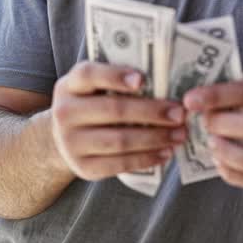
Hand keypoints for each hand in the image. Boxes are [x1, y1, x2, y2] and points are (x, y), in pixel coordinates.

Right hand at [50, 61, 186, 180]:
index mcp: (69, 85)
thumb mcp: (92, 88)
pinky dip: (146, 158)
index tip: (143, 79)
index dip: (115, 76)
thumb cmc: (91, 105)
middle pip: (113, 110)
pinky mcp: (83, 168)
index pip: (89, 75)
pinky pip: (119, 164)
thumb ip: (116, 80)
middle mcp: (64, 113)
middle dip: (151, 112)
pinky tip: (165, 152)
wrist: (63, 140)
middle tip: (179, 113)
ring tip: (179, 134)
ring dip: (155, 138)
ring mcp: (70, 143)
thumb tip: (163, 80)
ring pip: (119, 140)